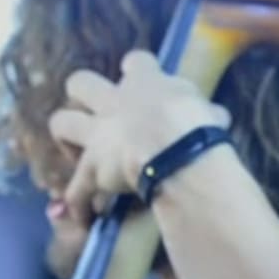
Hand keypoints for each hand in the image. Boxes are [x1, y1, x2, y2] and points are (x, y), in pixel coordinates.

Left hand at [48, 50, 228, 223]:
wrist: (176, 152)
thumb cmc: (197, 125)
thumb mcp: (209, 111)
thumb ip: (206, 111)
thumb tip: (217, 117)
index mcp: (146, 82)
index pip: (136, 62)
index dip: (136, 70)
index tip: (138, 77)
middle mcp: (113, 101)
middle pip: (80, 82)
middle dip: (81, 93)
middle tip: (93, 110)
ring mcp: (97, 134)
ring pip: (62, 124)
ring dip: (65, 138)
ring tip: (77, 154)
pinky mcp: (92, 168)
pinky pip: (77, 189)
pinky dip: (78, 203)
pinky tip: (83, 216)